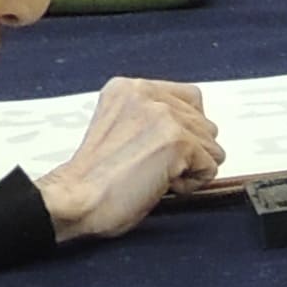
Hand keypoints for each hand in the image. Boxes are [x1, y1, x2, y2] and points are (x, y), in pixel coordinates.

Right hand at [31, 78, 218, 240]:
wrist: (75, 199)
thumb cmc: (93, 179)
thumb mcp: (119, 127)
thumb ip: (150, 118)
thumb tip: (195, 129)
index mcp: (129, 88)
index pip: (191, 99)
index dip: (185, 131)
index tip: (159, 151)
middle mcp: (147, 94)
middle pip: (205, 124)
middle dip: (189, 152)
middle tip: (151, 168)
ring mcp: (164, 116)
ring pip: (212, 146)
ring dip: (190, 168)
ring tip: (154, 176)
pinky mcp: (177, 141)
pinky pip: (210, 167)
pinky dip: (191, 184)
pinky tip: (159, 185)